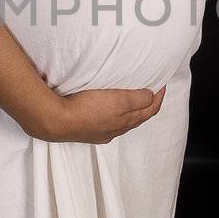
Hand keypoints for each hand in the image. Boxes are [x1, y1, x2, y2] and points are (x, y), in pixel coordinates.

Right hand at [34, 84, 167, 144]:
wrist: (57, 121)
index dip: (159, 97)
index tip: (162, 84)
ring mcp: (101, 133)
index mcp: (126, 122)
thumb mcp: (119, 101)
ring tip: (130, 97)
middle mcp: (116, 130)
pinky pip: (107, 122)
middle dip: (146, 104)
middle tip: (150, 90)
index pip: (150, 110)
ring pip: (122, 121)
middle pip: (138, 117)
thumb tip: (151, 97)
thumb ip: (138, 99)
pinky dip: (113, 114)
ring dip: (129, 110)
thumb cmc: (87, 109)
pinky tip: (106, 108)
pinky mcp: (87, 131)